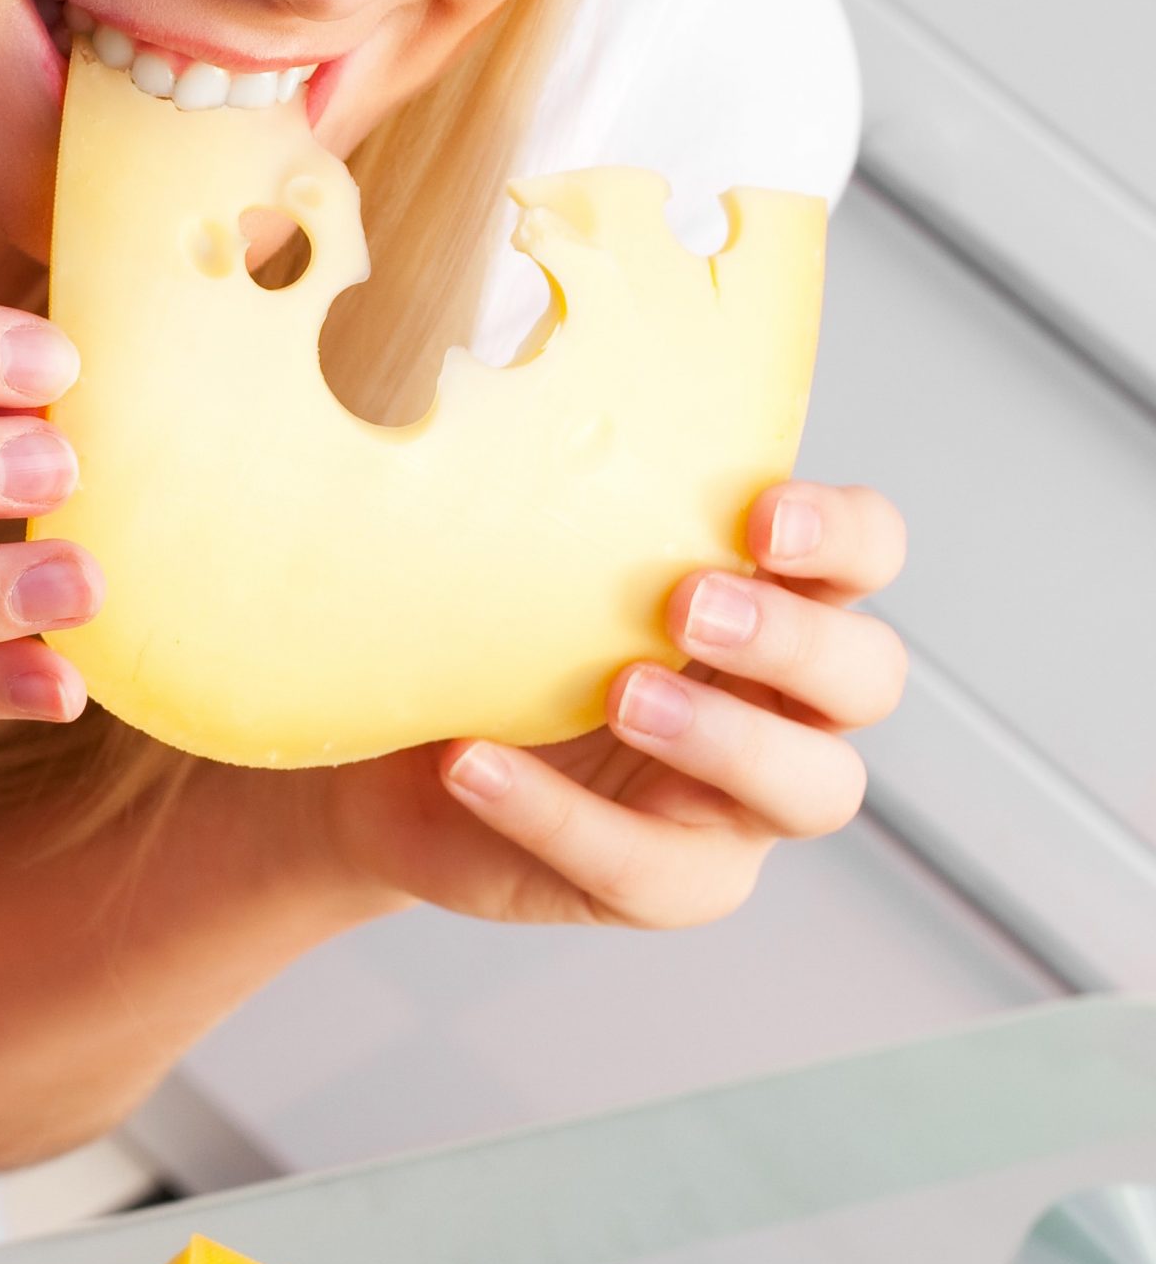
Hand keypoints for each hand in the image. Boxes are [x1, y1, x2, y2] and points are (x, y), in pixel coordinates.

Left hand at [322, 481, 908, 929]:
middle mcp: (786, 700)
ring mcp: (742, 803)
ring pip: (810, 787)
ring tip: (619, 694)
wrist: (397, 762)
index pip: (866, 553)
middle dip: (791, 637)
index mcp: (774, 596)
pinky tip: (475, 767)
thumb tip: (493, 381)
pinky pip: (644, 867)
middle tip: (687, 605)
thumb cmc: (488, 640)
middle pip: (866, 675)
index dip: (843, 536)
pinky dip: (558, 816)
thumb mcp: (520, 561)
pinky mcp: (674, 882)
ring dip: (722, 737)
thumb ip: (555, 502)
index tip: (762, 518)